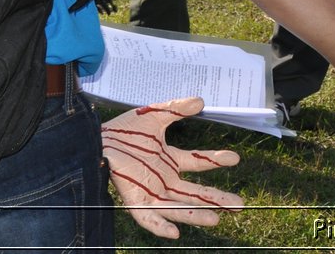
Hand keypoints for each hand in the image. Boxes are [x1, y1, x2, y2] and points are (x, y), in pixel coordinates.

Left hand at [102, 97, 243, 238]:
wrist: (96, 139)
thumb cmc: (123, 130)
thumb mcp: (154, 116)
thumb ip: (177, 109)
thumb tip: (201, 101)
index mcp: (168, 161)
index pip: (197, 163)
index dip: (216, 161)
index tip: (235, 158)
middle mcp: (163, 179)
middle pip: (194, 193)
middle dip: (216, 199)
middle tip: (239, 204)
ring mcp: (150, 192)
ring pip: (177, 208)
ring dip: (196, 215)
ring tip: (217, 219)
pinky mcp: (134, 200)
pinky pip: (148, 218)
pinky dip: (160, 226)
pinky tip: (175, 233)